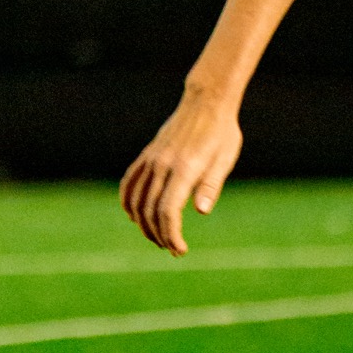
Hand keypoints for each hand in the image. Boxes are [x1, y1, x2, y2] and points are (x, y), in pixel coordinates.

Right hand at [120, 88, 245, 254]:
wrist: (206, 103)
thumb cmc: (222, 133)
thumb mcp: (224, 159)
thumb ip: (211, 185)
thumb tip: (202, 211)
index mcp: (184, 169)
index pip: (168, 210)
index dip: (171, 234)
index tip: (180, 249)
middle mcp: (163, 165)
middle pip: (151, 210)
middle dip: (159, 234)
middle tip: (172, 249)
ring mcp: (152, 159)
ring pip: (137, 199)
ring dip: (144, 223)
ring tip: (157, 237)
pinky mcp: (148, 155)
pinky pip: (130, 181)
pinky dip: (128, 201)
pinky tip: (134, 215)